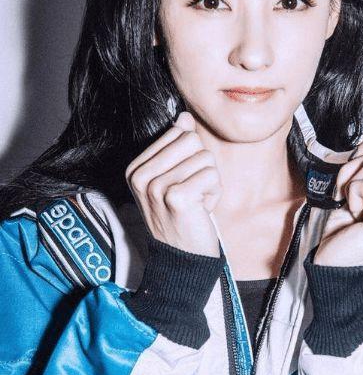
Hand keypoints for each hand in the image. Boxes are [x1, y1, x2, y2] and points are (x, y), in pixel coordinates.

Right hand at [125, 111, 222, 256]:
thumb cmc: (182, 214)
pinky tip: (201, 209)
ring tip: (196, 202)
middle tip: (192, 191)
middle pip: (192, 141)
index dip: (190, 156)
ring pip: (205, 158)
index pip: (178, 132)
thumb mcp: (176, 176)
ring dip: (209, 182)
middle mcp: (140, 176)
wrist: (182, 258)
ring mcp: (156, 187)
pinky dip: (214, 193)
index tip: (182, 181)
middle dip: (202, 166)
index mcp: (136, 167)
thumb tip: (184, 116)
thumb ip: (178, 145)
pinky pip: (211, 175)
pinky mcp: (176, 198)